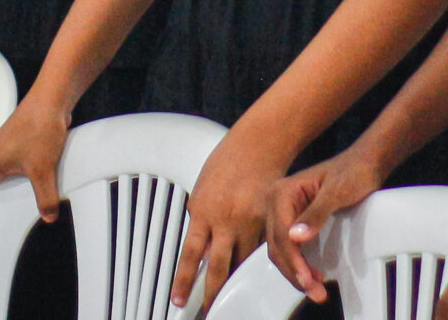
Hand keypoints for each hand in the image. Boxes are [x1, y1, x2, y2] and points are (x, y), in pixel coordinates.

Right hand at [0, 96, 70, 221]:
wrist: (52, 100)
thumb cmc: (38, 124)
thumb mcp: (43, 170)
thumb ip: (45, 197)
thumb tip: (48, 214)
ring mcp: (5, 147)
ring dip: (2, 187)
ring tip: (11, 202)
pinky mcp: (19, 141)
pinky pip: (12, 164)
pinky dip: (16, 177)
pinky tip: (31, 181)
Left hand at [172, 129, 286, 306]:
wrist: (258, 145)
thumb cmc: (228, 162)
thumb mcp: (202, 191)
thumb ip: (201, 219)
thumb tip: (198, 246)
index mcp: (203, 212)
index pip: (190, 255)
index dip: (183, 281)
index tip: (179, 300)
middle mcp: (225, 221)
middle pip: (218, 267)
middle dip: (213, 294)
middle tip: (209, 311)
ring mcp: (250, 223)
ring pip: (243, 263)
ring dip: (237, 281)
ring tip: (234, 299)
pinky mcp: (269, 222)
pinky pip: (262, 250)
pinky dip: (258, 262)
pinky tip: (257, 274)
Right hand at [269, 145, 389, 302]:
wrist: (364, 164)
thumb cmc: (353, 172)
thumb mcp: (337, 192)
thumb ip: (316, 213)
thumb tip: (295, 237)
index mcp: (282, 192)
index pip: (281, 233)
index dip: (293, 260)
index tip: (308, 279)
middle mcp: (276, 201)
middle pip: (277, 245)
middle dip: (294, 271)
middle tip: (314, 291)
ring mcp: (283, 211)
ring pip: (280, 249)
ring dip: (294, 271)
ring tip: (315, 289)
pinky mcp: (292, 219)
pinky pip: (288, 246)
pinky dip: (297, 263)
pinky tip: (310, 274)